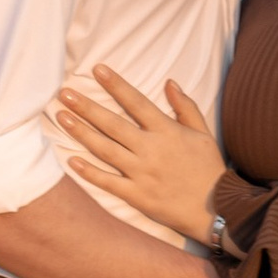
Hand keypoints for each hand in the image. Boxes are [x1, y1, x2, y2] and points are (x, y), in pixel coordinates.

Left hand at [53, 69, 225, 240]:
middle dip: (87, 107)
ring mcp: (141, 173)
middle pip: (112, 124)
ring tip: (61, 117)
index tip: (97, 69)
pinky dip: (89, 171)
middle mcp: (151, 149)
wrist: (216, 208)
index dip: (116, 85)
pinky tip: (71, 159)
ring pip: (105, 149)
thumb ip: (185, 107)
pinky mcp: (136, 195)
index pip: (136, 102)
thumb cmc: (209, 169)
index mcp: (167, 131)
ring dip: (81, 132)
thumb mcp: (203, 133)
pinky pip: (108, 182)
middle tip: (64, 93)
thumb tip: (169, 82)